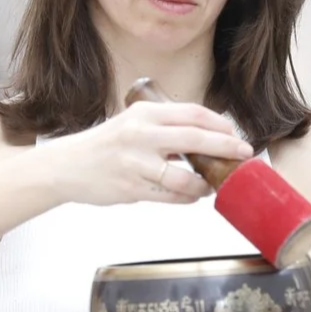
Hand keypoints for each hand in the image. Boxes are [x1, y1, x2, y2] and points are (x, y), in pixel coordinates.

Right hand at [40, 99, 253, 207]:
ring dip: (205, 183)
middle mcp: (141, 135)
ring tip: (212, 184)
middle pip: (196, 139)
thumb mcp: (132, 123)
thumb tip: (206, 137)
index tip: (235, 134)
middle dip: (226, 148)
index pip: (192, 113)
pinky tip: (192, 195)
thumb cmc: (104, 145)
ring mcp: (135, 163)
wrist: (66, 166)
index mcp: (144, 113)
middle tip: (244, 155)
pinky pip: (170, 196)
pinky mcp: (131, 188)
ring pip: (185, 177)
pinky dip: (187, 197)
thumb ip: (164, 127)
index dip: (219, 124)